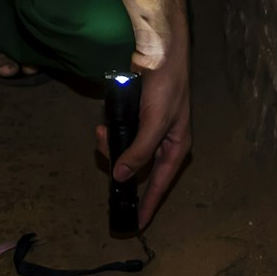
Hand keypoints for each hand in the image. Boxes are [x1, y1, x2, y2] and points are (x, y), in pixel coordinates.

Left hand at [95, 39, 194, 225]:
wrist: (158, 50)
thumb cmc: (166, 87)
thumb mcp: (155, 122)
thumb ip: (139, 151)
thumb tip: (121, 177)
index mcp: (175, 147)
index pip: (161, 184)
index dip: (149, 204)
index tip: (137, 225)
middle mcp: (162, 142)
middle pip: (137, 168)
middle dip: (117, 164)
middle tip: (102, 147)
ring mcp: (147, 129)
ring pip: (125, 151)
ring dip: (110, 145)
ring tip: (101, 131)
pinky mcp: (135, 117)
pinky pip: (120, 134)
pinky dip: (110, 133)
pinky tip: (103, 124)